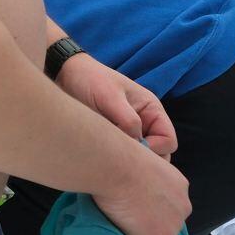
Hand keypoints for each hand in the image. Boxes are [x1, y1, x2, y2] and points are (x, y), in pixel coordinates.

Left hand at [56, 51, 177, 159]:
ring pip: (140, 157)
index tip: (134, 150)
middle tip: (120, 156)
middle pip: (159, 153)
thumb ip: (127, 120)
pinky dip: (117, 159)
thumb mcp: (110, 97)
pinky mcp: (115, 138)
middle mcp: (145, 123)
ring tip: (109, 153)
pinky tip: (102, 155)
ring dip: (129, 159)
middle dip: (143, 159)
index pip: (169, 141)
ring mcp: (130, 132)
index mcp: (152, 110)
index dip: (156, 149)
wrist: (65, 74)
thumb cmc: (90, 79)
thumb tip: (138, 146)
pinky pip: (124, 155)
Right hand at [91, 146, 190, 234]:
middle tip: (123, 212)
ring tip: (117, 223)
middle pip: (164, 224)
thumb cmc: (121, 157)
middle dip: (147, 222)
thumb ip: (145, 176)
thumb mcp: (141, 160)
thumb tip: (132, 182)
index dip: (147, 206)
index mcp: (180, 186)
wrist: (116, 167)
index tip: (131, 202)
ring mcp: (172, 228)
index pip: (166, 205)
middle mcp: (183, 208)